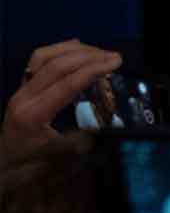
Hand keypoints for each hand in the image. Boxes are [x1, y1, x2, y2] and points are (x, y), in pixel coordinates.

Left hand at [1, 39, 121, 162]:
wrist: (2, 164)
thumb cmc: (29, 163)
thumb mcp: (56, 159)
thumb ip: (79, 143)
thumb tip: (105, 129)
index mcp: (33, 114)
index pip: (66, 84)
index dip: (93, 70)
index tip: (116, 62)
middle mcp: (23, 97)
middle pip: (56, 65)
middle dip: (89, 56)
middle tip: (114, 56)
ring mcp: (20, 90)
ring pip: (43, 56)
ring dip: (74, 49)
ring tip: (99, 51)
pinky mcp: (21, 87)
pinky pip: (37, 60)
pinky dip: (59, 49)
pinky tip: (77, 48)